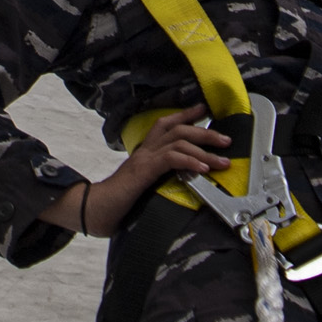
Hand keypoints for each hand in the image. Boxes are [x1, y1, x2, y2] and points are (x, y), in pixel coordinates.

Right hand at [47, 117, 231, 239]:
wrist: (96, 210)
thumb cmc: (117, 203)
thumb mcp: (142, 186)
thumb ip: (157, 179)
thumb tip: (179, 183)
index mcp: (144, 152)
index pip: (165, 124)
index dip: (185, 114)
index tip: (204, 110)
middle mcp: (144, 151)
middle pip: (177, 129)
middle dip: (205, 133)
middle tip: (226, 140)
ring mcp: (143, 159)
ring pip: (178, 142)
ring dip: (204, 151)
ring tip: (222, 160)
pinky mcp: (144, 171)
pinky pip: (171, 159)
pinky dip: (190, 162)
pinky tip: (203, 170)